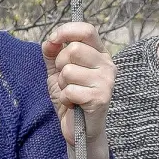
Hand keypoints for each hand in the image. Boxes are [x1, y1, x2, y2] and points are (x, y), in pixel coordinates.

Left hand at [42, 22, 114, 158]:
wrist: (79, 128)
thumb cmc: (70, 97)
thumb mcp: (57, 72)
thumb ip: (52, 53)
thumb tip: (50, 40)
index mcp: (99, 54)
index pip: (86, 30)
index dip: (66, 31)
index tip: (53, 40)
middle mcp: (107, 65)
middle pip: (73, 50)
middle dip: (59, 66)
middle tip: (65, 80)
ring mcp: (106, 81)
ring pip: (68, 71)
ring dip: (62, 85)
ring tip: (70, 93)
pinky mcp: (101, 98)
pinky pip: (70, 90)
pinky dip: (65, 99)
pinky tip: (72, 104)